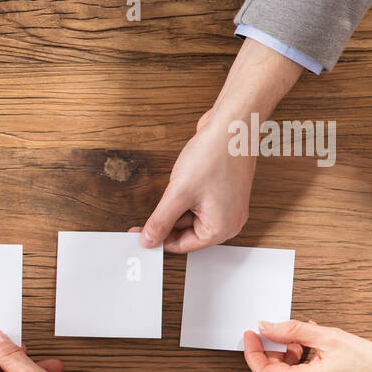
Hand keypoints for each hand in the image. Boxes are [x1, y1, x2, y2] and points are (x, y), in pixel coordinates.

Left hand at [134, 116, 254, 252]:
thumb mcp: (178, 194)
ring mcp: (228, 206)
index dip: (158, 240)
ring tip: (173, 187)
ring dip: (175, 207)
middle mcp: (229, 221)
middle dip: (167, 221)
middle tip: (146, 214)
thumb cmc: (214, 156)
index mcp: (222, 229)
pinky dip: (185, 197)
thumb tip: (148, 239)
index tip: (139, 236)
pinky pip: (198, 202)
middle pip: (187, 232)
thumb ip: (160, 221)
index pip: (183, 245)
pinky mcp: (224, 191)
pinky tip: (180, 182)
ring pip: (191, 216)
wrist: (232, 126)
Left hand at [243, 320, 371, 371]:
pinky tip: (318, 359)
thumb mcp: (331, 337)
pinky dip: (302, 371)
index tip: (251, 335)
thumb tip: (266, 326)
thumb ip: (293, 331)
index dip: (253, 352)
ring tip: (310, 346)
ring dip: (291, 361)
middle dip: (277, 353)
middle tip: (292, 337)